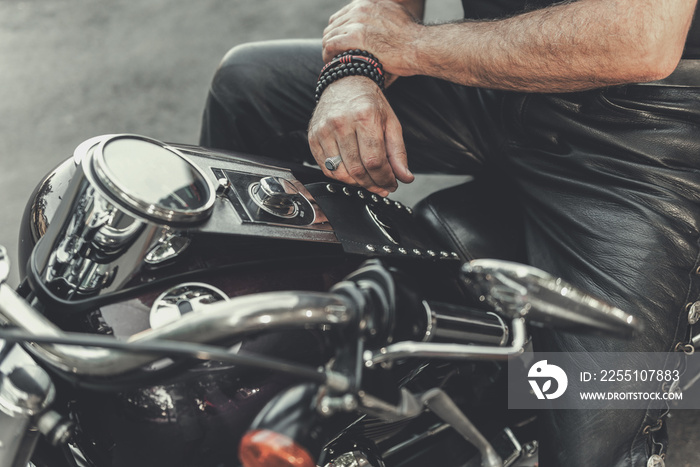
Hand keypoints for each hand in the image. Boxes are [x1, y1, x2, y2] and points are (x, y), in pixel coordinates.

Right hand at [308, 76, 413, 196]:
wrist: (345, 84)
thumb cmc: (369, 103)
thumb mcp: (391, 123)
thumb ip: (398, 153)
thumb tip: (405, 177)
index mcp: (364, 116)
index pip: (374, 161)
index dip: (384, 179)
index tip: (391, 184)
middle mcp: (341, 123)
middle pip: (357, 169)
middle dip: (372, 184)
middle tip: (381, 186)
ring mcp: (323, 130)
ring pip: (340, 172)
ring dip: (357, 183)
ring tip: (368, 180)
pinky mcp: (313, 137)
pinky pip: (326, 168)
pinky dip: (340, 176)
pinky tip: (352, 172)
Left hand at [322, 0, 421, 76]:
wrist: (420, 46)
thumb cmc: (412, 38)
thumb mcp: (396, 15)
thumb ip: (384, 14)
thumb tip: (381, 23)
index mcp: (368, 2)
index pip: (343, 14)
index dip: (340, 29)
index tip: (341, 42)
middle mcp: (360, 8)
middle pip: (334, 24)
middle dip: (332, 39)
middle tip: (335, 54)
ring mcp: (357, 22)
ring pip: (330, 35)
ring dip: (329, 49)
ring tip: (332, 61)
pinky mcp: (355, 37)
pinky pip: (331, 45)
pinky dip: (328, 55)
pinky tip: (331, 63)